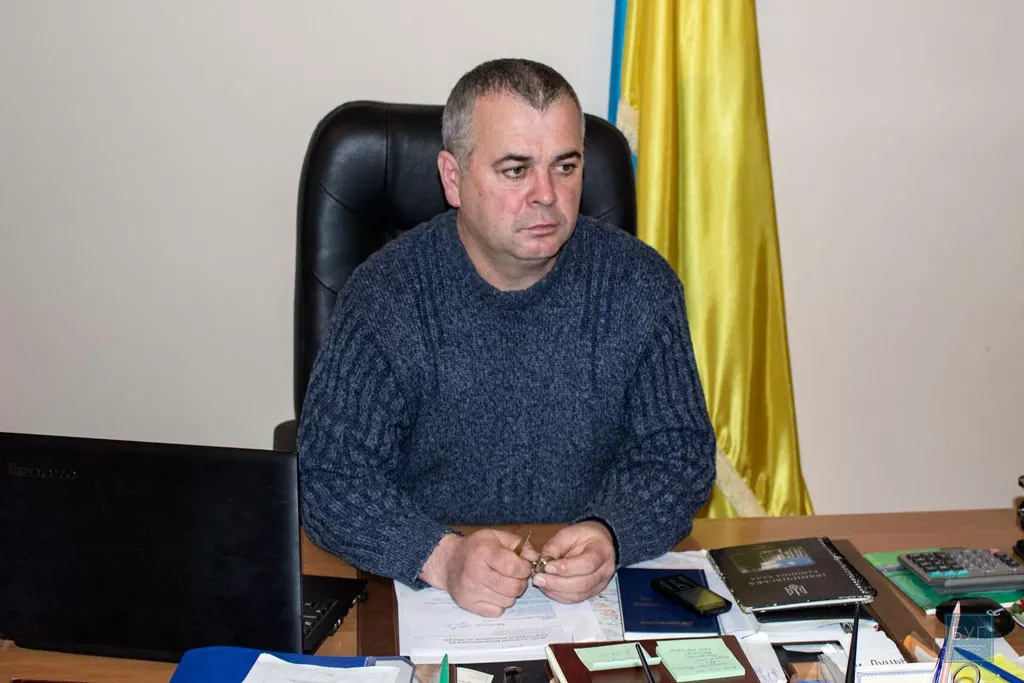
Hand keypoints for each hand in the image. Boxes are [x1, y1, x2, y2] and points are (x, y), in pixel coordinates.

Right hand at [419, 529, 533, 616]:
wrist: (448, 562)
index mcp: (484, 552)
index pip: (515, 567)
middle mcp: (476, 573)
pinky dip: (499, 603)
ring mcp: (472, 592)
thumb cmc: (476, 548)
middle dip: (520, 582)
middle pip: (514, 587)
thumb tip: (535, 559)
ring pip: (508, 601)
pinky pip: (497, 611)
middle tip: (514, 576)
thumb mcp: (496, 537)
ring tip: (502, 582)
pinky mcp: (469, 605)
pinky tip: (493, 592)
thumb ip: (520, 545)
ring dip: (510, 593)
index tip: (522, 565)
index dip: (525, 568)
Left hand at [531, 521, 615, 602]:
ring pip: (578, 595)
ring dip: (556, 591)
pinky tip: (547, 588)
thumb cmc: (583, 535)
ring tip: (541, 582)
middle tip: (539, 578)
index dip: (566, 568)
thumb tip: (541, 563)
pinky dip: (559, 596)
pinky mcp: (592, 592)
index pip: (587, 564)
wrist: (597, 541)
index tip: (548, 566)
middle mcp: (604, 570)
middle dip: (558, 583)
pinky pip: (575, 599)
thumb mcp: (568, 533)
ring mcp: (600, 584)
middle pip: (583, 584)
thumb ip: (554, 547)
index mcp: (602, 550)